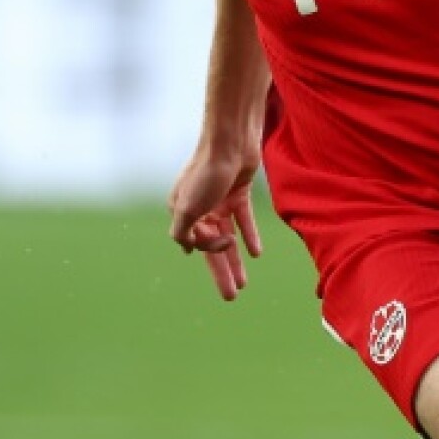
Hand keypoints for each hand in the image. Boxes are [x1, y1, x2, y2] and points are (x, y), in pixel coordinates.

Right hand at [168, 149, 262, 301]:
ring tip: (243, 284)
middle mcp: (199, 207)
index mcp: (181, 210)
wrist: (232, 141)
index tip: (225, 242)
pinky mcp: (238, 193)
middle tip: (231, 297)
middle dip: (221, 272)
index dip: (210, 250)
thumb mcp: (188, 207)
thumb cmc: (206, 172)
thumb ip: (183, 232)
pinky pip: (244, 220)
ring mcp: (219, 200)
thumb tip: (187, 251)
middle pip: (212, 247)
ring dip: (236, 260)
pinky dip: (250, 236)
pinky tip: (256, 254)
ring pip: (228, 237)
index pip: (195, 244)